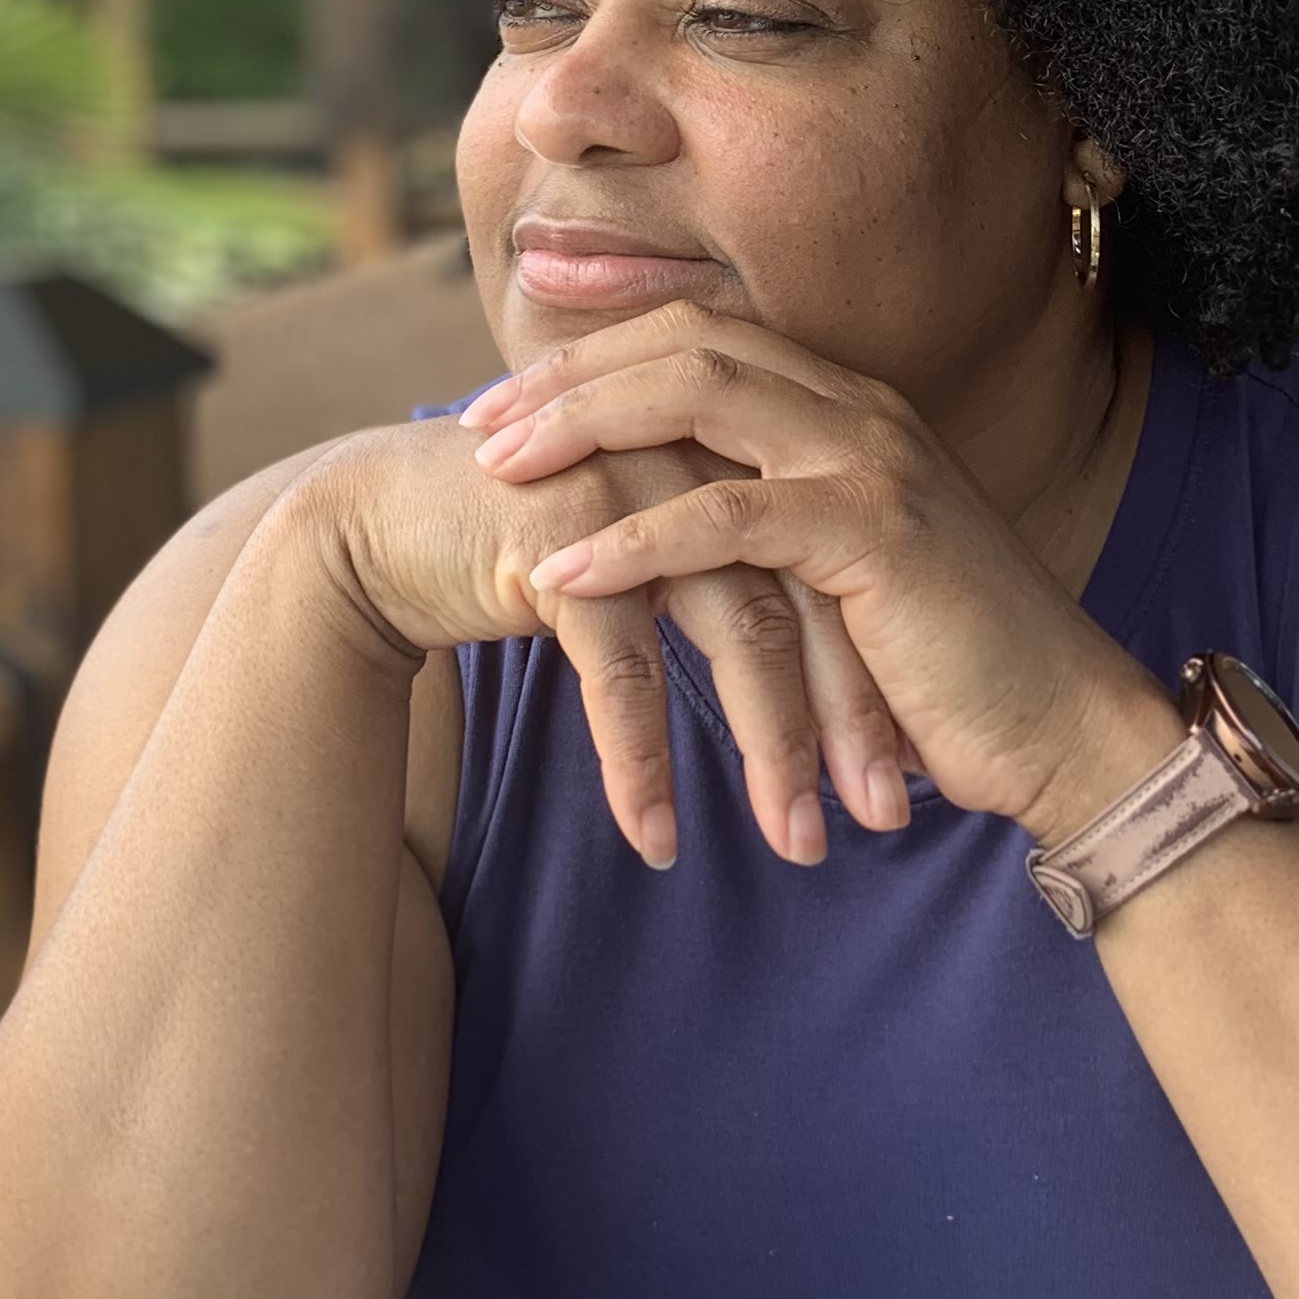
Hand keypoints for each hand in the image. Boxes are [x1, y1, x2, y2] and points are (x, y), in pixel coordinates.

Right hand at [296, 410, 911, 872]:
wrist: (384, 522)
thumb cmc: (532, 547)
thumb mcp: (655, 558)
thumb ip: (733, 580)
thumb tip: (823, 675)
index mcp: (743, 454)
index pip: (841, 571)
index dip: (877, 675)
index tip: (914, 775)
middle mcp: (705, 459)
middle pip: (809, 598)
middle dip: (847, 720)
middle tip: (879, 820)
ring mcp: (637, 489)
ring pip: (737, 631)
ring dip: (771, 750)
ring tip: (796, 844)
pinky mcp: (562, 538)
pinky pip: (622, 666)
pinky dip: (642, 759)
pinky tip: (659, 838)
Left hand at [462, 304, 1179, 843]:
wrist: (1066, 726)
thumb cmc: (952, 670)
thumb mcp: (846, 580)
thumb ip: (774, 534)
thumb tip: (670, 529)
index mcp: (853, 409)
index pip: (705, 334)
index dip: (601, 350)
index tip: (511, 390)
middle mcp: (862, 411)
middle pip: (686, 344)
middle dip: (570, 376)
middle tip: (476, 421)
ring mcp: (872, 462)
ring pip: (696, 401)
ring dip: (582, 432)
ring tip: (496, 475)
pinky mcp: (873, 534)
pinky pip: (725, 516)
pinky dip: (633, 539)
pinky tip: (563, 572)